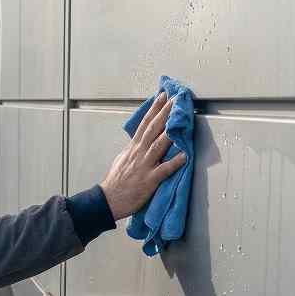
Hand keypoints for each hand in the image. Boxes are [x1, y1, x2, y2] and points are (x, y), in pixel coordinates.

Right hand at [99, 93, 187, 219]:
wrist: (109, 199)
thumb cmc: (117, 181)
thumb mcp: (123, 158)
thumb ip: (134, 148)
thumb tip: (142, 138)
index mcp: (133, 147)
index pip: (145, 123)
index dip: (154, 109)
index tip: (162, 96)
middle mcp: (139, 152)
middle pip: (153, 128)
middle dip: (164, 112)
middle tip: (175, 99)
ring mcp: (145, 165)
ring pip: (159, 144)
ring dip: (171, 131)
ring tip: (181, 119)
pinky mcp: (150, 180)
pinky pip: (165, 169)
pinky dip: (175, 162)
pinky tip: (185, 155)